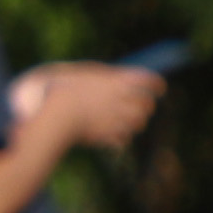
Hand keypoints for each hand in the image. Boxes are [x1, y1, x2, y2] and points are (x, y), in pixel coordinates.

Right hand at [15, 60, 167, 154]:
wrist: (52, 113)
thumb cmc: (61, 88)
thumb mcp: (83, 74)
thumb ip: (105, 77)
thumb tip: (121, 79)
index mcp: (118, 80)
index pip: (150, 81)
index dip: (157, 85)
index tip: (160, 89)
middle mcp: (122, 99)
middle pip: (147, 105)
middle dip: (144, 106)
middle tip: (140, 106)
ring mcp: (117, 119)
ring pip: (138, 123)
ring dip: (132, 122)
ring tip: (118, 119)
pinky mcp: (109, 136)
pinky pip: (123, 138)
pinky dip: (118, 136)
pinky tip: (107, 132)